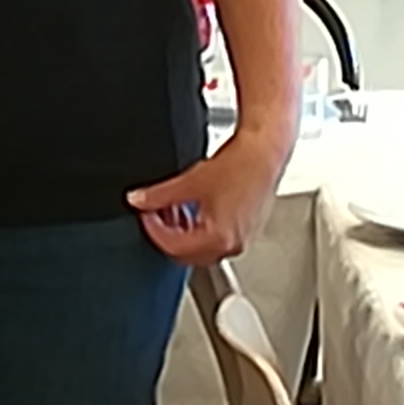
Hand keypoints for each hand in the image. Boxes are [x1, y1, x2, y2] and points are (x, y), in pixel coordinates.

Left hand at [127, 141, 279, 266]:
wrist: (265, 152)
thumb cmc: (240, 165)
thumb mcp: (190, 182)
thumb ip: (158, 195)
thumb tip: (138, 200)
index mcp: (218, 239)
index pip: (173, 247)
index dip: (153, 230)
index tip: (145, 215)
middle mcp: (233, 245)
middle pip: (188, 253)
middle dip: (168, 234)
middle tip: (155, 215)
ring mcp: (242, 239)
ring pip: (202, 247)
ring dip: (184, 232)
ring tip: (174, 209)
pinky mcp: (248, 230)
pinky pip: (218, 238)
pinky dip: (201, 228)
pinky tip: (194, 209)